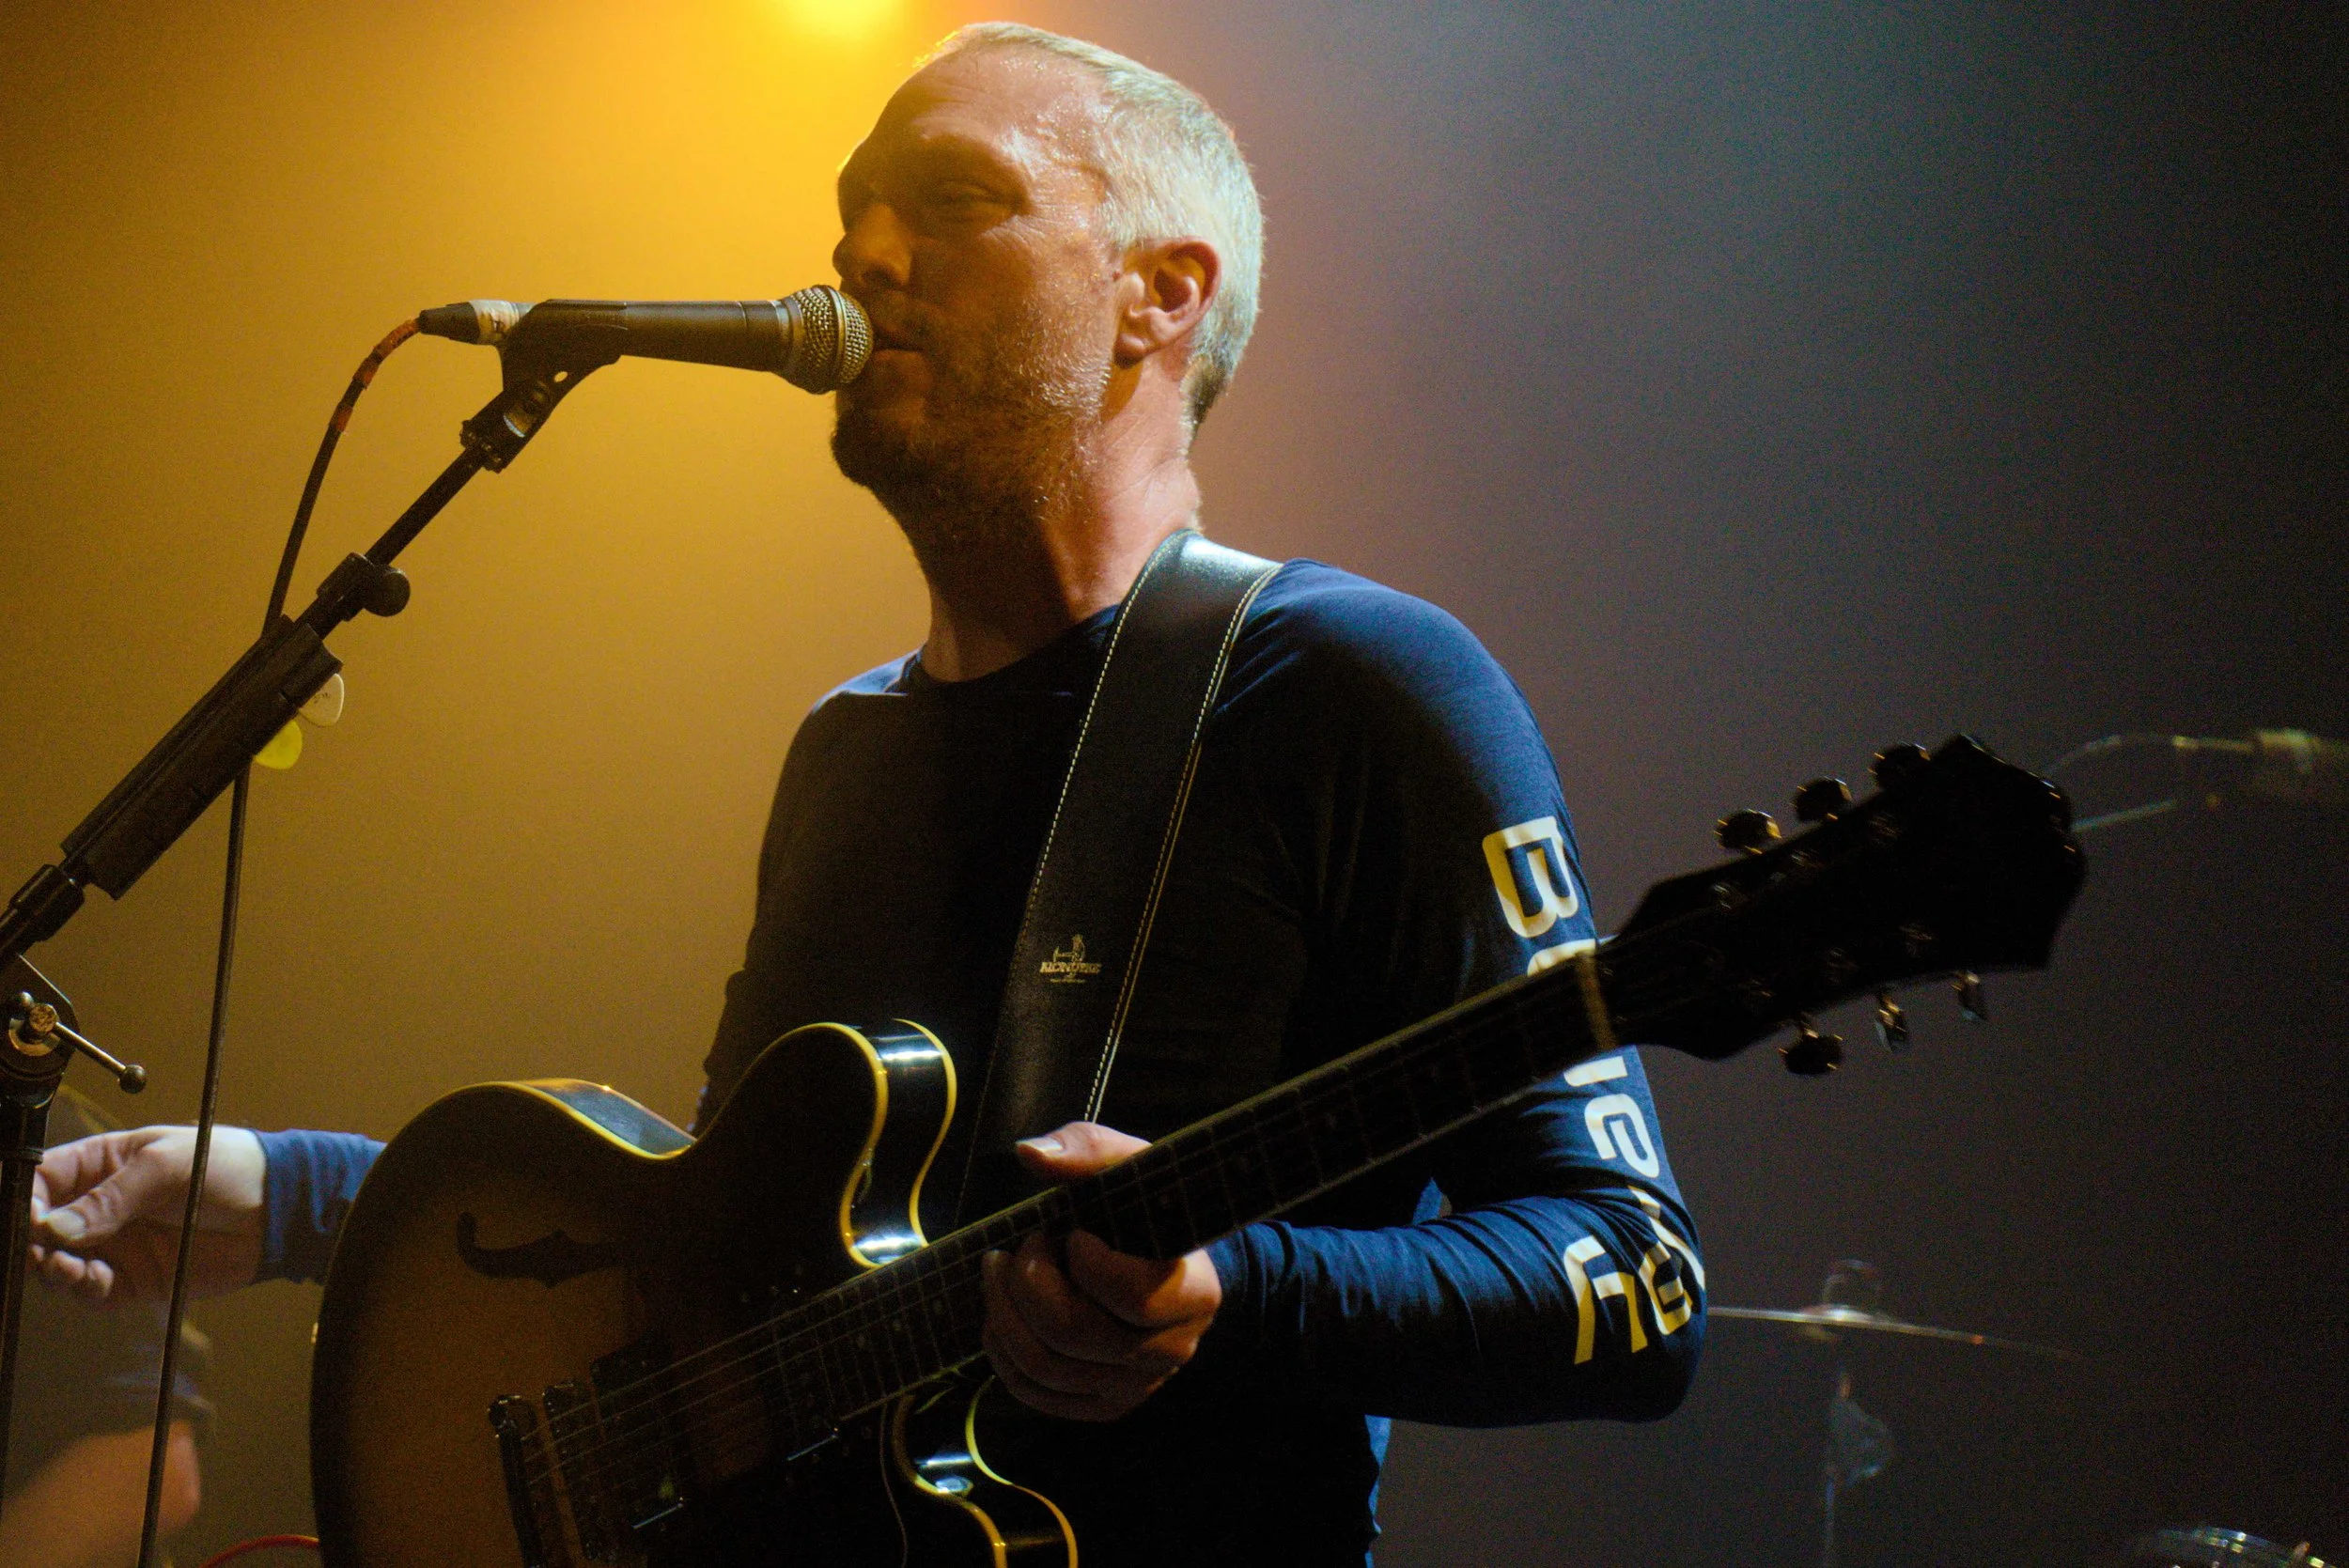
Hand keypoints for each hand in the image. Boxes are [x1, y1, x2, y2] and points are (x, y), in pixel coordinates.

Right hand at [30, 1126, 265, 1304]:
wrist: (275, 1207)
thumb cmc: (225, 1165)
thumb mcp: (166, 1166)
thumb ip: (111, 1197)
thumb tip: (56, 1228)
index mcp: (102, 1165)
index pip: (43, 1180)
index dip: (27, 1199)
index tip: (30, 1218)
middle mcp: (100, 1207)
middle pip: (43, 1228)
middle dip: (35, 1241)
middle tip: (41, 1249)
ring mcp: (115, 1245)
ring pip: (60, 1263)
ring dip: (54, 1268)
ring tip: (65, 1266)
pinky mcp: (134, 1280)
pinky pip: (93, 1291)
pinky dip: (82, 1289)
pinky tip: (88, 1279)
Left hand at [980, 1121, 1221, 1421]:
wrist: (1176, 1266)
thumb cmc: (1151, 1212)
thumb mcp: (1133, 1167)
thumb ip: (1088, 1149)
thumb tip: (1029, 1154)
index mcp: (1193, 1293)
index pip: (1135, 1297)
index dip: (1088, 1262)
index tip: (1074, 1232)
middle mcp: (1170, 1350)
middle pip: (1073, 1333)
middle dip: (1026, 1281)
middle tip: (1020, 1246)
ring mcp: (1136, 1386)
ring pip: (1046, 1369)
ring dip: (1002, 1315)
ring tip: (998, 1273)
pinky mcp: (1103, 1404)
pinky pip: (1037, 1396)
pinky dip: (1002, 1356)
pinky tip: (999, 1317)